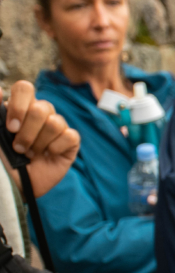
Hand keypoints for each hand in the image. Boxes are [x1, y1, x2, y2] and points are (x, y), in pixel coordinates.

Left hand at [0, 81, 79, 196]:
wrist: (12, 184)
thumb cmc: (0, 159)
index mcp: (20, 107)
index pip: (24, 88)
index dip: (18, 106)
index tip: (10, 128)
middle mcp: (40, 114)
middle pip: (42, 107)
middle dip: (28, 132)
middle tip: (18, 147)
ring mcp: (57, 127)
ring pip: (56, 122)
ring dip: (39, 142)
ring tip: (30, 154)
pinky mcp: (70, 142)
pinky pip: (70, 136)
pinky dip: (56, 148)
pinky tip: (47, 155)